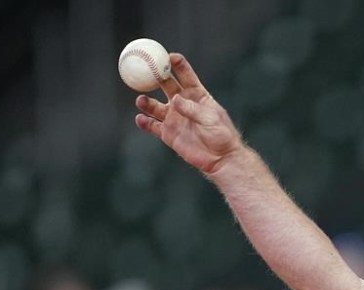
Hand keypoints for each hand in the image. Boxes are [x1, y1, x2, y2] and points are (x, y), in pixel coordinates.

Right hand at [134, 53, 243, 175]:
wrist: (221, 159)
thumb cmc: (222, 136)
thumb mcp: (211, 119)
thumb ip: (193, 109)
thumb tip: (174, 99)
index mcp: (197, 95)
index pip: (185, 75)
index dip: (176, 64)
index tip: (167, 57)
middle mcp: (183, 103)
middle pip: (165, 85)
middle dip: (155, 76)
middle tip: (146, 72)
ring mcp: (174, 118)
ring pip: (154, 105)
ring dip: (146, 101)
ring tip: (141, 100)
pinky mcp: (168, 134)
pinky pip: (152, 126)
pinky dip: (144, 122)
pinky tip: (141, 119)